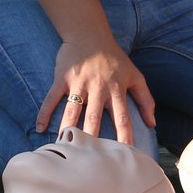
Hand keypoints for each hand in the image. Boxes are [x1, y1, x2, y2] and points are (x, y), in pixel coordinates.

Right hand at [35, 37, 156, 145]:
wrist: (90, 33)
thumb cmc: (114, 58)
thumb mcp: (135, 76)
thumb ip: (146, 99)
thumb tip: (152, 124)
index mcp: (116, 90)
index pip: (122, 118)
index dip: (124, 137)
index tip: (124, 155)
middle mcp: (98, 88)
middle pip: (94, 118)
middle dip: (92, 137)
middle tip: (89, 159)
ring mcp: (79, 83)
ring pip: (72, 111)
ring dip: (68, 129)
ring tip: (64, 147)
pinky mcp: (62, 78)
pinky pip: (52, 98)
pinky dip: (45, 113)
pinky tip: (40, 129)